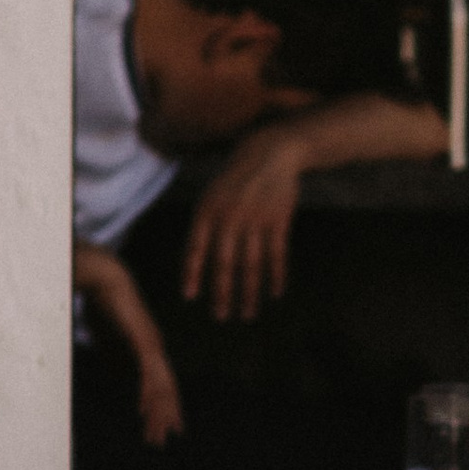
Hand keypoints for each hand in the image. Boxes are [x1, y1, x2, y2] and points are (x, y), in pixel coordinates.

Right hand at [73, 243, 184, 442]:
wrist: (105, 278)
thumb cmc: (104, 304)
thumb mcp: (109, 337)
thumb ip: (115, 355)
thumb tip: (118, 375)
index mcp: (150, 349)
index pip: (162, 383)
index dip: (165, 405)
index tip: (168, 425)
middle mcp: (156, 349)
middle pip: (166, 389)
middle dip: (165, 416)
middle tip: (164, 439)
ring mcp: (152, 346)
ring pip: (161, 386)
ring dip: (159, 412)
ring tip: (158, 433)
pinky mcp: (143, 342)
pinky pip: (149, 373)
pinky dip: (149, 393)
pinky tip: (147, 410)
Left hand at [182, 127, 308, 320]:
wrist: (271, 153)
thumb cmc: (238, 177)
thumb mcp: (214, 194)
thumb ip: (207, 224)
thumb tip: (198, 259)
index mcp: (208, 209)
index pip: (196, 247)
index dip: (192, 273)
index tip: (189, 297)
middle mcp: (230, 217)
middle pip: (225, 263)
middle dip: (222, 293)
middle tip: (221, 317)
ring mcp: (255, 220)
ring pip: (251, 265)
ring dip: (249, 293)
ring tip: (248, 315)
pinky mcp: (278, 221)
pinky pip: (276, 255)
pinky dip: (276, 276)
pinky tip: (274, 294)